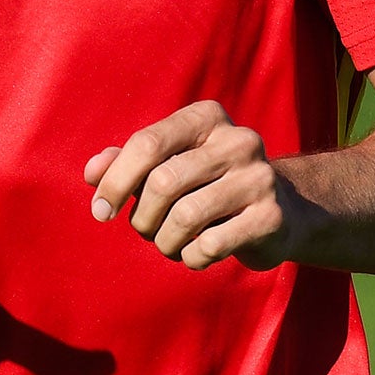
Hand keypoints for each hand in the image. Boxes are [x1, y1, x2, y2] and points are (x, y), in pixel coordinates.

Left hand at [83, 100, 305, 271]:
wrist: (282, 211)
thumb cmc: (206, 184)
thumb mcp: (167, 164)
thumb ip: (125, 162)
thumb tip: (93, 172)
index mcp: (205, 117)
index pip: (148, 143)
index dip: (116, 180)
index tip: (100, 211)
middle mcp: (237, 140)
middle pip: (163, 182)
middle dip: (142, 216)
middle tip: (144, 229)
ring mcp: (259, 178)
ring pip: (185, 216)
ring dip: (164, 241)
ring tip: (167, 243)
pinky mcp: (271, 217)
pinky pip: (210, 244)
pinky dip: (190, 257)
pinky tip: (194, 253)